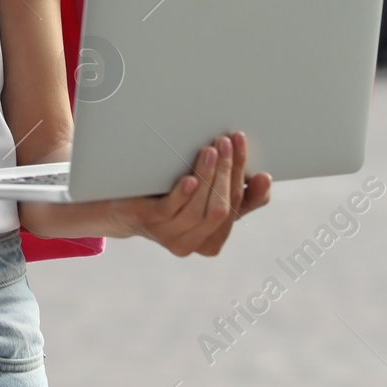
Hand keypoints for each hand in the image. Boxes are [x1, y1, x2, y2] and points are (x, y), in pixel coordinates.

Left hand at [108, 132, 270, 256]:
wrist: (121, 205)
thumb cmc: (169, 197)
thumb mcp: (204, 196)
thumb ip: (234, 193)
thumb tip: (265, 180)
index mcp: (213, 240)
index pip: (239, 208)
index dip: (250, 186)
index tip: (259, 166)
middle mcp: (194, 244)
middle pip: (222, 208)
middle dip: (229, 172)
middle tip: (229, 142)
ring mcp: (170, 236)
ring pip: (201, 210)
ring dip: (209, 176)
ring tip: (211, 149)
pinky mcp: (150, 223)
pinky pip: (172, 210)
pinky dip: (184, 193)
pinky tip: (188, 178)